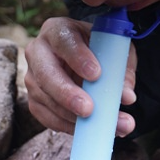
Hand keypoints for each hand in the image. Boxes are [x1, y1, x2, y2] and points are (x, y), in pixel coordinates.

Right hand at [24, 16, 137, 135]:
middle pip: (46, 73)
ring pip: (46, 99)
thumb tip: (126, 96)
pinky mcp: (34, 99)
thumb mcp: (115, 51)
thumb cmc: (100, 50)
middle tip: (89, 109)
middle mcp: (38, 51)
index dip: (79, 57)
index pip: (64, 40)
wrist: (86, 59)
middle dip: (67, 93)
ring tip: (105, 125)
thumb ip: (122, 69)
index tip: (96, 74)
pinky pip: (47, 116)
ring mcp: (32, 77)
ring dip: (74, 117)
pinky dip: (68, 126)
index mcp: (57, 30)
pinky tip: (88, 130)